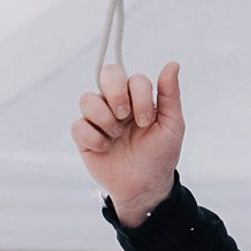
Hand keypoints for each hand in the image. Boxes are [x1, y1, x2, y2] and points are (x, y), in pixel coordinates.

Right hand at [71, 61, 184, 226]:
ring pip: (87, 99)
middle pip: (107, 74)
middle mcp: (115, 103)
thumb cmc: (159, 155)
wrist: (146, 187)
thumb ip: (170, 95)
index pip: (133, 78)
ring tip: (116, 136)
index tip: (146, 122)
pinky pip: (78, 126)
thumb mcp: (171, 126)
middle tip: (124, 116)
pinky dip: (93, 138)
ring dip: (104, 118)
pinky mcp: (84, 137)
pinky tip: (105, 149)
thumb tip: (173, 64)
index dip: (140, 97)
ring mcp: (98, 118)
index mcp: (137, 98)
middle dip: (116, 93)